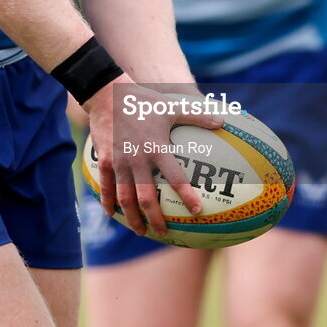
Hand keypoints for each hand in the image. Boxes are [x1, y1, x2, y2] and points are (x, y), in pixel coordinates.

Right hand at [83, 77, 222, 235]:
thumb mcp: (171, 106)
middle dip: (155, 218)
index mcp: (157, 148)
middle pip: (146, 198)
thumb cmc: (143, 100)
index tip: (197, 210)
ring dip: (132, 217)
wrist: (107, 93)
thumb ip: (196, 116)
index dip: (186, 195)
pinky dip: (109, 202)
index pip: (175, 177)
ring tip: (140, 231)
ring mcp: (119, 162)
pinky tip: (111, 214)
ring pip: (125, 198)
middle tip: (163, 233)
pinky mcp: (104, 160)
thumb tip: (222, 121)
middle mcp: (138, 159)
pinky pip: (106, 187)